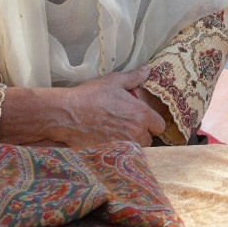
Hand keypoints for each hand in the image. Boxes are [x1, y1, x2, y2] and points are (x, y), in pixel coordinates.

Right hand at [1, 67, 165, 147]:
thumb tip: (147, 70)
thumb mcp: (113, 82)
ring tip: (118, 135)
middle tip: (128, 127)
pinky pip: (122, 157)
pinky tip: (108, 143)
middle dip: (142, 134)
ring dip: (131, 144)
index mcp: (141, 114)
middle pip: (149, 140)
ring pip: (137, 150)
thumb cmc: (91, 96)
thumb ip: (133, 77)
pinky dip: (118, 153)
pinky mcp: (111, 155)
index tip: (144, 120)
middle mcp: (136, 132)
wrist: (67, 114)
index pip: (160, 126)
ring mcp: (123, 146)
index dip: (152, 123)